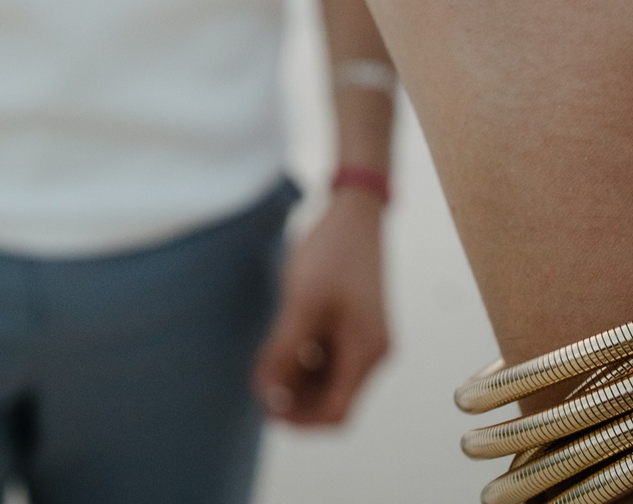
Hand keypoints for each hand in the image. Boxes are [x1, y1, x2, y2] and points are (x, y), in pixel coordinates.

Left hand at [253, 190, 391, 425]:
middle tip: (260, 384)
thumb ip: (284, 351)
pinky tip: (283, 343)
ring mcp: (366, 339)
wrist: (354, 213)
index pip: (337, 412)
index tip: (265, 410)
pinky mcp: (357, 325)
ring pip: (331, 380)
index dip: (300, 420)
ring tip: (268, 361)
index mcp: (366, 352)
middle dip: (296, 400)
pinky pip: (331, 358)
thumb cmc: (331, 253)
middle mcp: (373, 352)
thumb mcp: (302, 303)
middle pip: (334, 400)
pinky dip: (306, 359)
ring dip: (299, 380)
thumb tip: (265, 393)